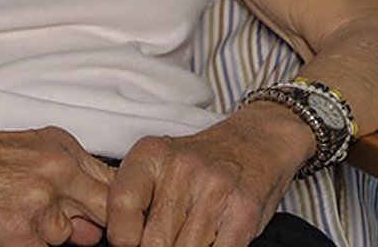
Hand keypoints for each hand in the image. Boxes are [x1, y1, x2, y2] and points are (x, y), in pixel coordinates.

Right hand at [0, 121, 112, 246]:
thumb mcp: (32, 148)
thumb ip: (69, 175)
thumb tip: (93, 216)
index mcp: (65, 148)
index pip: (115, 183)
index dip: (116, 206)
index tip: (111, 218)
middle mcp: (60, 172)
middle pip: (107, 212)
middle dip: (95, 225)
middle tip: (72, 225)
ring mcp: (41, 205)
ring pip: (71, 239)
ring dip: (54, 238)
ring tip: (20, 219)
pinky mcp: (19, 235)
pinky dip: (30, 246)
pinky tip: (6, 229)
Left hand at [105, 105, 310, 246]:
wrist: (258, 141)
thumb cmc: (201, 163)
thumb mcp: (160, 165)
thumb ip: (134, 200)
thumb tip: (119, 244)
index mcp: (153, 154)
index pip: (121, 207)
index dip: (123, 237)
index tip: (132, 241)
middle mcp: (184, 167)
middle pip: (153, 242)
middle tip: (168, 238)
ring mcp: (216, 189)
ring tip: (189, 236)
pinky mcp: (243, 211)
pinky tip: (211, 241)